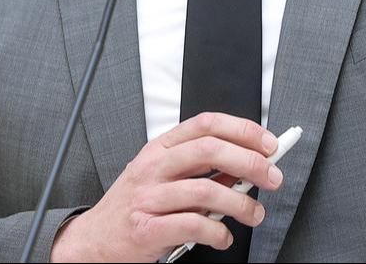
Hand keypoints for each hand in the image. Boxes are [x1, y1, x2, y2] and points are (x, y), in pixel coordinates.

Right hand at [49, 112, 283, 261]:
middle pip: (210, 150)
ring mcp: (148, 197)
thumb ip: (199, 169)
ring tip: (253, 214)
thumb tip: (246, 164)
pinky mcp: (146, 229)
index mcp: (159, 148)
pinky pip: (193, 225)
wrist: (93, 241)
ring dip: (240, 204)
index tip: (268, 144)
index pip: (206, 124)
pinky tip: (222, 236)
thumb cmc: (135, 206)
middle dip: (250, 162)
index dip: (243, 129)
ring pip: (206, 190)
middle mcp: (153, 167)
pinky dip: (218, 232)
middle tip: (271, 177)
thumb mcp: (162, 177)